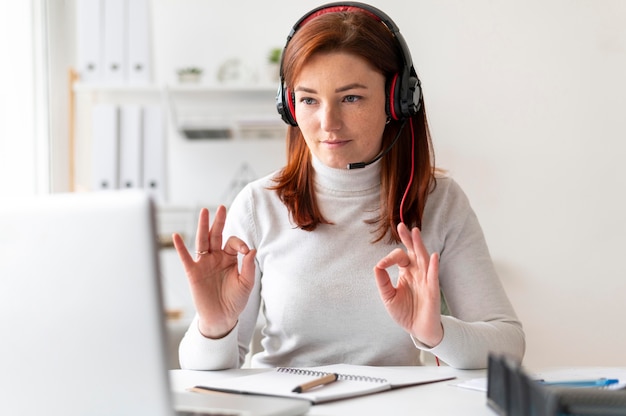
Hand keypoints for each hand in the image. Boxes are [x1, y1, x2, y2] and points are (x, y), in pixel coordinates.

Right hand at [172, 206, 255, 338]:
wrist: (222, 318)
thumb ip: (249, 267)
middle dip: (218, 221)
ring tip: (204, 211)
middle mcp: (216, 257)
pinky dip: (180, 247)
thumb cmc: (235, 301)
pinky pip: (186, 258)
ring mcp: (204, 263)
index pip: (233, 243)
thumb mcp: (246, 283)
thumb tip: (251, 250)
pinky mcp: (193, 273)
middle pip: (216, 235)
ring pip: (202, 241)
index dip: (239, 243)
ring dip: (202, 226)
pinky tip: (177, 236)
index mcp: (230, 258)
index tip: (245, 251)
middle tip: (221, 207)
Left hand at [373, 223, 442, 346]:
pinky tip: (433, 256)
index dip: (389, 258)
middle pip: (413, 252)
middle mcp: (417, 273)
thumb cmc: (404, 312)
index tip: (382, 265)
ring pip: (423, 259)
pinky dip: (433, 266)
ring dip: (419, 246)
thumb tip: (377, 265)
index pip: (399, 257)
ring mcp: (426, 280)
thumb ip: (382, 281)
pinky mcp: (432, 290)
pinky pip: (433, 276)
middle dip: (408, 239)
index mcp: (406, 272)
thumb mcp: (388, 296)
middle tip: (401, 225)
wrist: (418, 329)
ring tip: (415, 232)